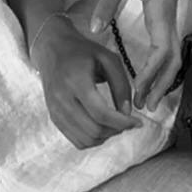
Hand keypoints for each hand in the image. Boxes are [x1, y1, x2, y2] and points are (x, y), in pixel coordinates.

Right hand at [29, 14, 141, 150]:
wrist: (53, 50)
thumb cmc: (83, 53)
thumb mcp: (108, 59)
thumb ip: (121, 85)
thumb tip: (127, 113)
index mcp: (76, 81)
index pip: (101, 113)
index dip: (122, 122)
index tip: (138, 122)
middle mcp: (62, 99)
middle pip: (94, 130)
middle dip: (116, 130)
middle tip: (127, 122)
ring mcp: (56, 111)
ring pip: (86, 140)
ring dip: (106, 136)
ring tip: (115, 123)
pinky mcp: (54, 118)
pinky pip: (77, 140)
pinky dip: (93, 139)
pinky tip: (101, 126)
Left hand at [90, 0, 191, 107]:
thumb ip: (109, 2)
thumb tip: (95, 30)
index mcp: (160, 14)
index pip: (162, 53)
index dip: (151, 76)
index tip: (137, 93)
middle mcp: (169, 22)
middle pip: (172, 63)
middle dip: (160, 87)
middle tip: (144, 108)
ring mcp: (170, 22)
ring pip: (173, 59)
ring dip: (162, 81)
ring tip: (147, 101)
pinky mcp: (166, 21)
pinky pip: (169, 51)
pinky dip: (161, 69)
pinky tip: (150, 79)